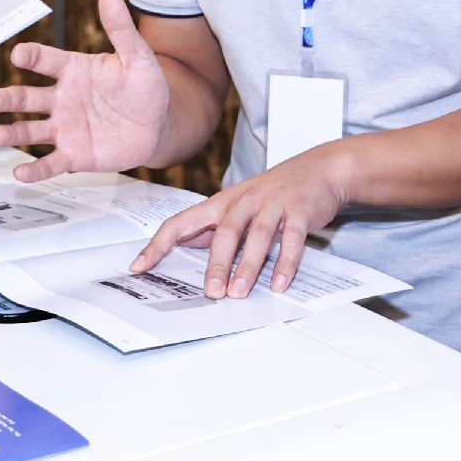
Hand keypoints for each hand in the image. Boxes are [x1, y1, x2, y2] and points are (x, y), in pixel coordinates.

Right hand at [0, 0, 170, 182]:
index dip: (32, 57)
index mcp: (74, 70)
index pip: (46, 60)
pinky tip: (19, 174)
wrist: (157, 126)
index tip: (19, 55)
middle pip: (28, 97)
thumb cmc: (145, 88)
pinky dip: (34, 170)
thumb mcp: (137, 57)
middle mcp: (62, 98)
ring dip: (13, 132)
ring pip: (32, 129)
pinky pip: (50, 163)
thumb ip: (121, 29)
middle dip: (7, 98)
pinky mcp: (74, 154)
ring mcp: (65, 127)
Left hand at [128, 144, 351, 296]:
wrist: (320, 168)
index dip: (158, 244)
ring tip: (240, 292)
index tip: (139, 266)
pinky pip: (292, 239)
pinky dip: (285, 262)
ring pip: (257, 235)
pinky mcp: (300, 210)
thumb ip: (213, 225)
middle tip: (211, 292)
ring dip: (248, 266)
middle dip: (216, 264)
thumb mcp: (237, 203)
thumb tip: (182, 244)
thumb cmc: (274, 190)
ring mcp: (273, 204)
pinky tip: (279, 283)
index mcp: (221, 202)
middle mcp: (244, 200)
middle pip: (225, 231)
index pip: (181, 222)